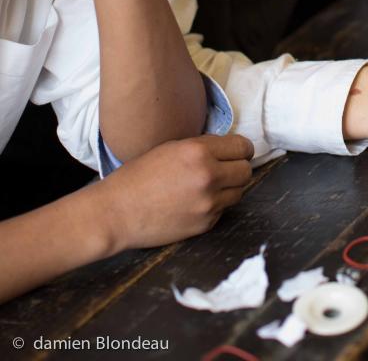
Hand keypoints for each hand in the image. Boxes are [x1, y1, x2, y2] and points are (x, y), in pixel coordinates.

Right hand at [100, 133, 253, 250]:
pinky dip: (215, 206)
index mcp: (199, 152)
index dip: (241, 149)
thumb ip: (202, 147)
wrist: (117, 212)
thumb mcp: (171, 148)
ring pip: (239, 192)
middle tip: (226, 168)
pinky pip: (222, 210)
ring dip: (229, 188)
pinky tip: (195, 202)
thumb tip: (226, 149)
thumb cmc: (138, 176)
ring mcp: (208, 204)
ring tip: (209, 186)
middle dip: (238, 168)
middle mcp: (208, 177)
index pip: (242, 147)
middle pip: (246, 171)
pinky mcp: (204, 225)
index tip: (238, 151)